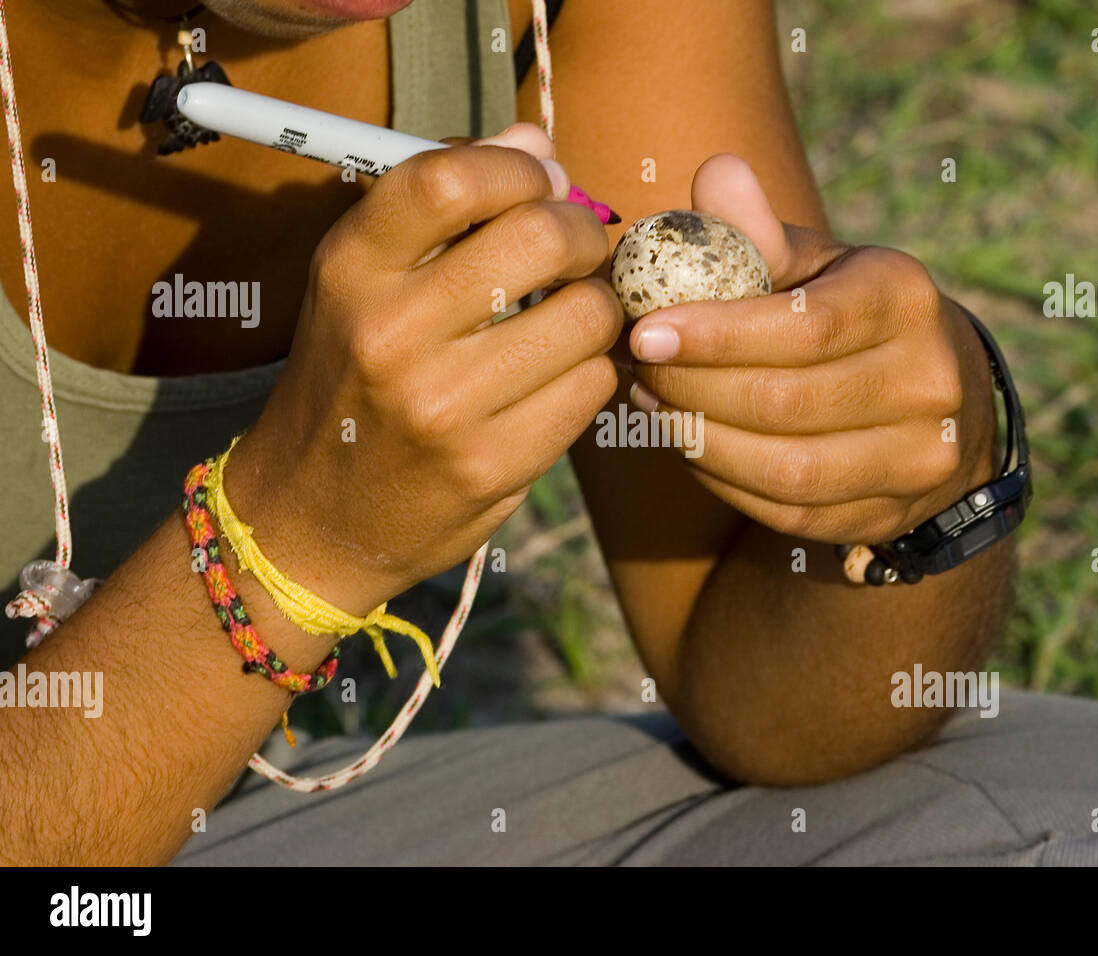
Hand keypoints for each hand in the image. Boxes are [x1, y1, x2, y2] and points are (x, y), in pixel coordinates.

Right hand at [225, 124, 620, 613]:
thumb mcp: (361, 287)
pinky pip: (590, 387)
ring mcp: (443, 407)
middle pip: (539, 238)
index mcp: (350, 271)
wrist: (306, 520)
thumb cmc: (347, 384)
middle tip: (578, 248)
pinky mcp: (491, 465)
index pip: (448, 179)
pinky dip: (591, 371)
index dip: (518, 166)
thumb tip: (538, 144)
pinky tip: (561, 376)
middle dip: (581, 233)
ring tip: (572, 316)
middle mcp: (390, 334)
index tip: (541, 181)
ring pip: (586, 317)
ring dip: (597, 308)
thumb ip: (442, 211)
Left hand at [626, 155, 996, 544]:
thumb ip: (759, 230)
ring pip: (785, 468)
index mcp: (905, 298)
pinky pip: (785, 509)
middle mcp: (929, 381)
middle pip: (786, 402)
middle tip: (637, 368)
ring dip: (699, 439)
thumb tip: (715, 173)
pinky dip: (722, 479)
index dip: (717, 336)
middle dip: (693, 389)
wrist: (931, 396)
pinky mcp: (886, 514)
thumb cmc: (845, 313)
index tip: (645, 333)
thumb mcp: (815, 262)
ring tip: (651, 402)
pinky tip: (688, 442)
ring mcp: (916, 458)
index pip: (805, 327)